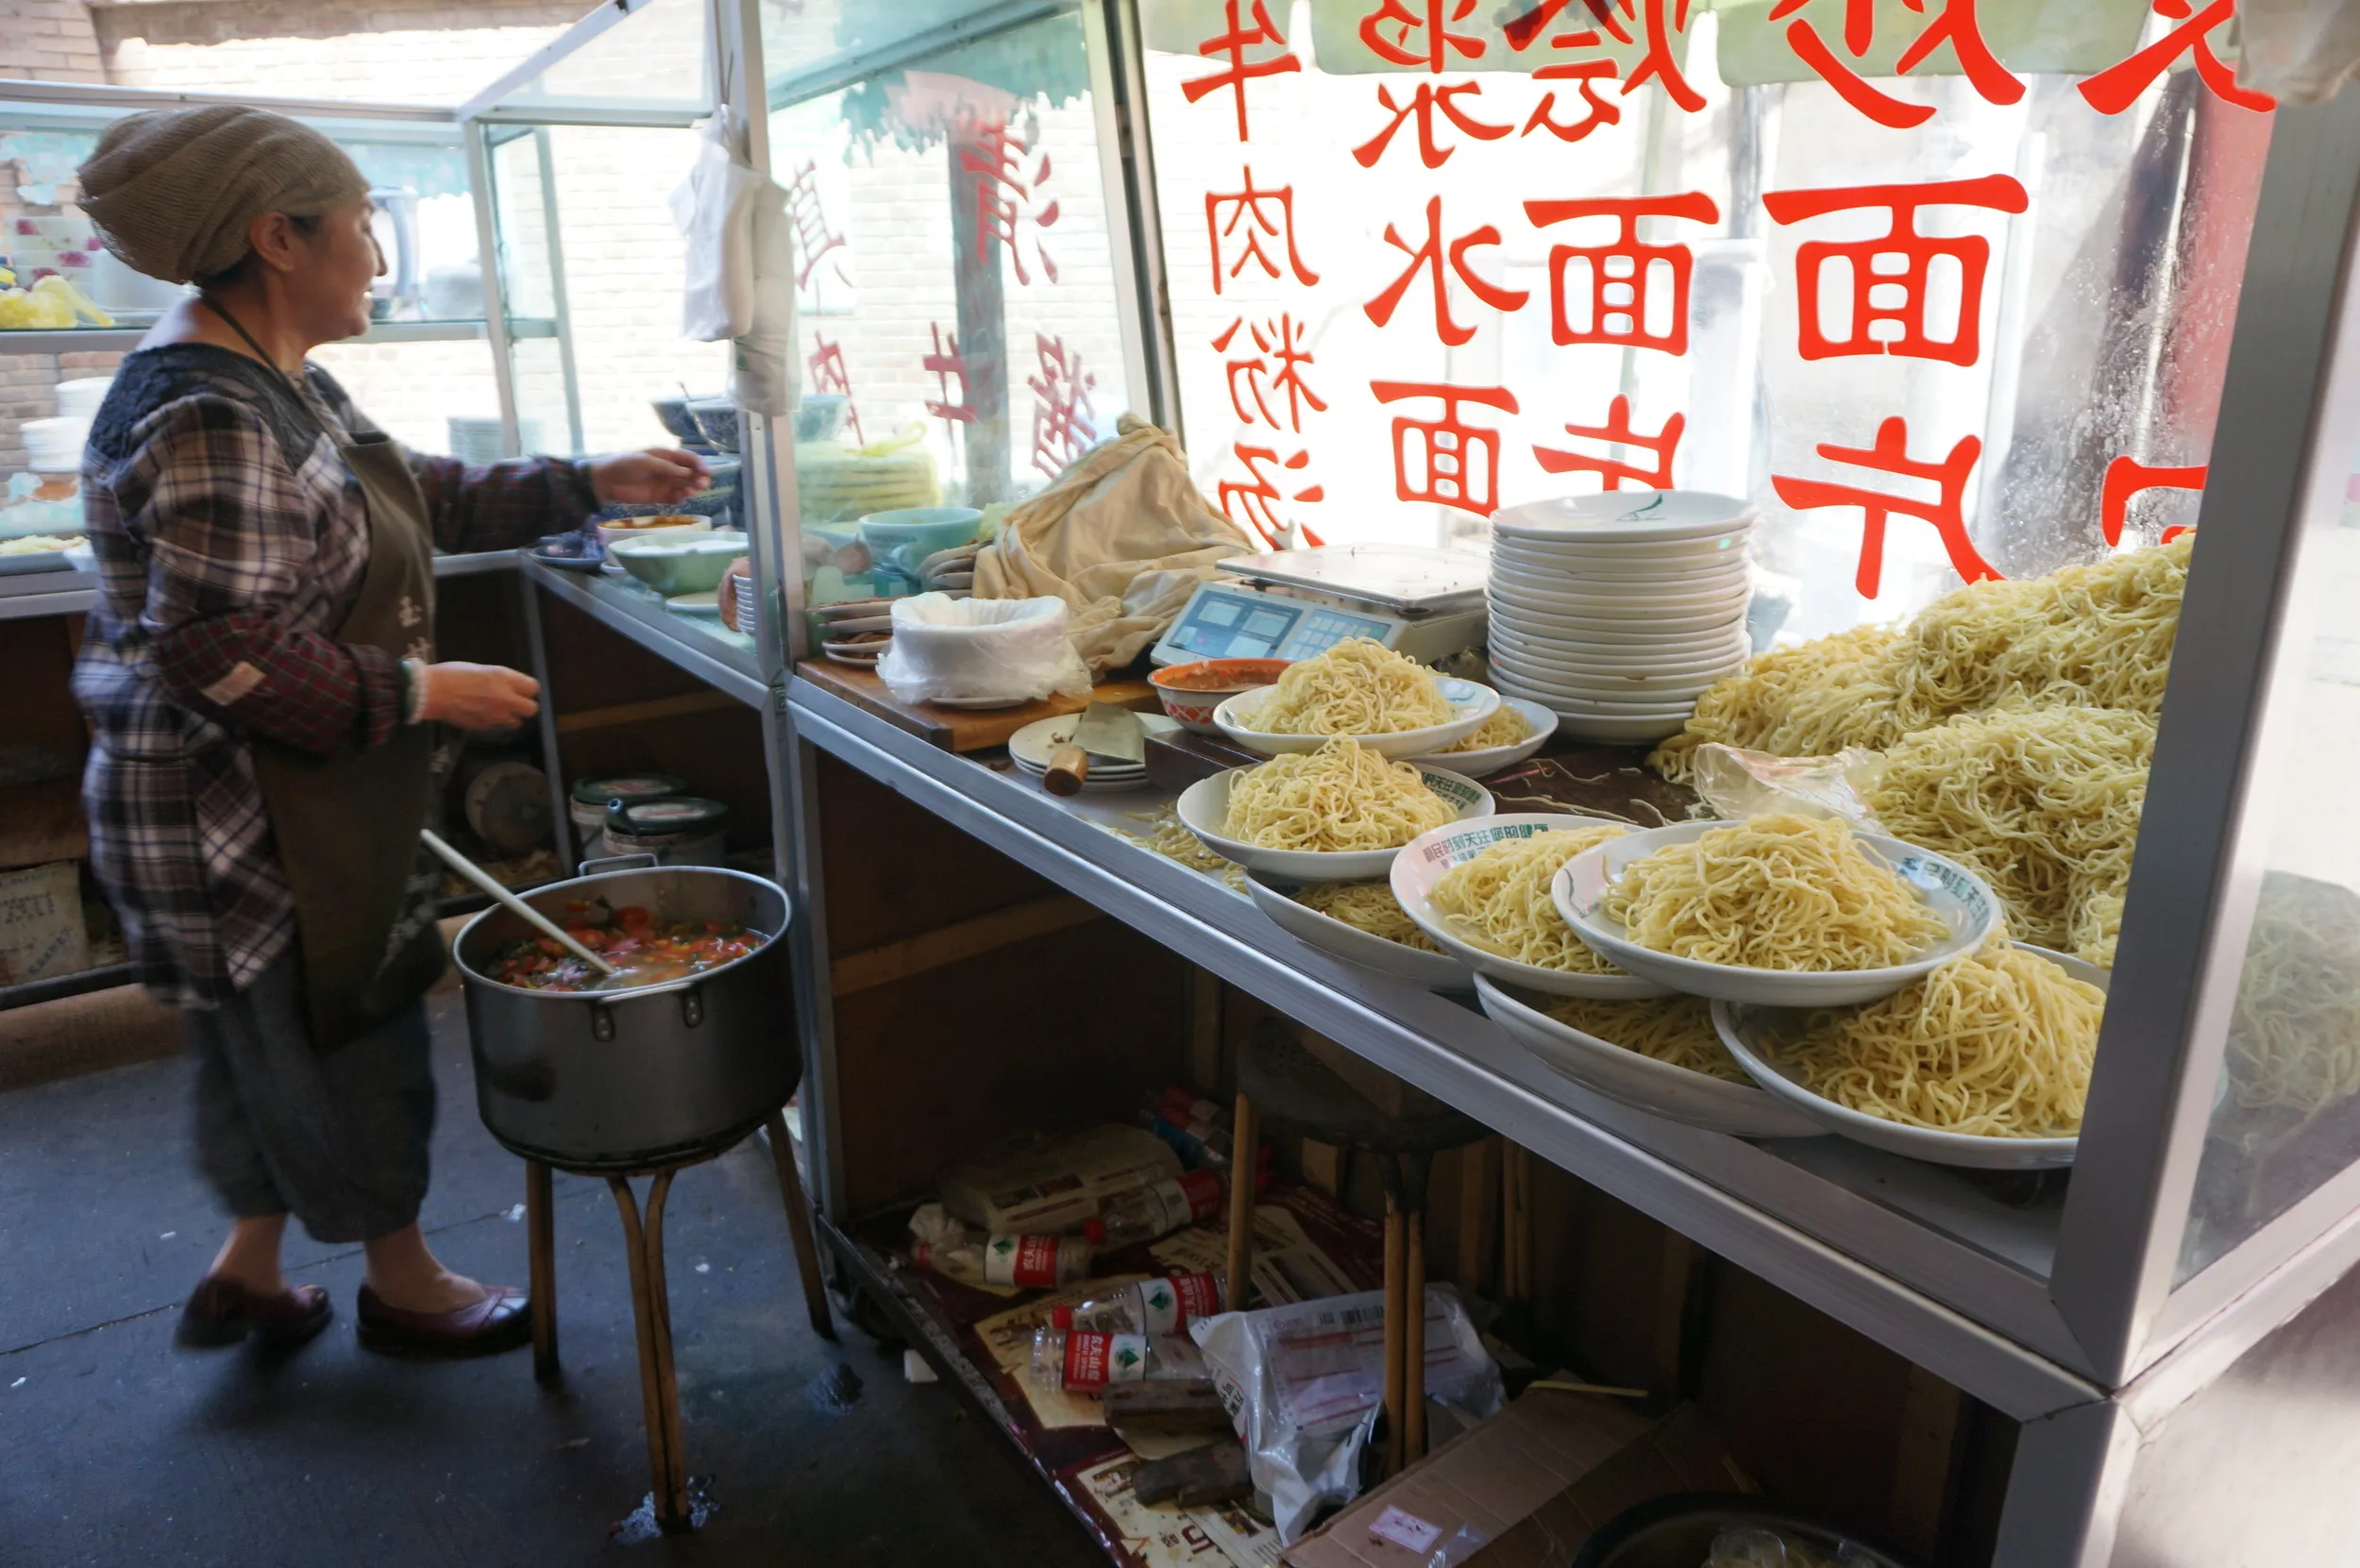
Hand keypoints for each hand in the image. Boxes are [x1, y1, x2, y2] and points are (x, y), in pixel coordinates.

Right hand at [417, 662, 539, 730]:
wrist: (431, 692)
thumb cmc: (452, 674)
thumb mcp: (481, 669)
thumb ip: (500, 679)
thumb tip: (510, 686)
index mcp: (504, 678)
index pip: (533, 688)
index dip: (528, 688)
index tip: (521, 688)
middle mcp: (505, 698)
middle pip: (531, 709)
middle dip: (525, 706)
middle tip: (515, 702)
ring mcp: (496, 715)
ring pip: (517, 722)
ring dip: (511, 717)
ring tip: (499, 710)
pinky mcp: (485, 727)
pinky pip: (498, 726)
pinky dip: (494, 722)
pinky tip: (483, 714)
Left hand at [590, 447, 708, 505]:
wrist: (606, 481)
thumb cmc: (624, 465)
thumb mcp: (646, 462)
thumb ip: (667, 467)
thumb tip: (687, 472)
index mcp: (666, 456)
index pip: (688, 459)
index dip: (699, 464)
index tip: (706, 472)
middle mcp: (669, 469)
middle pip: (690, 473)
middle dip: (699, 478)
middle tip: (702, 484)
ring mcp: (665, 483)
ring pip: (686, 485)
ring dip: (692, 488)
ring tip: (690, 491)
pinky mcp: (660, 496)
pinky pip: (676, 497)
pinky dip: (682, 498)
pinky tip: (682, 497)